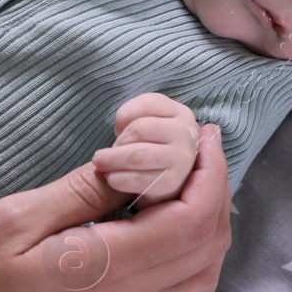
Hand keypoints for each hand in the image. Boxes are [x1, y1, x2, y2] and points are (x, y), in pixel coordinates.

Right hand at [0, 122, 230, 291]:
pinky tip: (166, 222)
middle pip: (209, 245)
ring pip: (203, 272)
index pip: (192, 219)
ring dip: (209, 222)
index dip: (209, 173)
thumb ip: (80, 192)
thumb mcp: (14, 220)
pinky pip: (182, 289)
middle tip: (197, 147)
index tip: (203, 135)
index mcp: (108, 268)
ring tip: (187, 180)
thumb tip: (130, 163)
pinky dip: (193, 250)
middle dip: (215, 188)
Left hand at [92, 92, 201, 206]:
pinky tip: (112, 179)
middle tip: (106, 154)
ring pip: (137, 154)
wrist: (164, 187)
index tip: (119, 130)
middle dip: (117, 143)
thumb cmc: (150, 151)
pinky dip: (117, 178)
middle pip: (139, 129)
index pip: (147, 103)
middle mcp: (187, 133)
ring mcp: (183, 158)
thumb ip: (134, 120)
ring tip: (105, 165)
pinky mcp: (173, 183)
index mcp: (180, 113)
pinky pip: (136, 178)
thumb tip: (117, 133)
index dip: (123, 116)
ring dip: (113, 160)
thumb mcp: (147, 128)